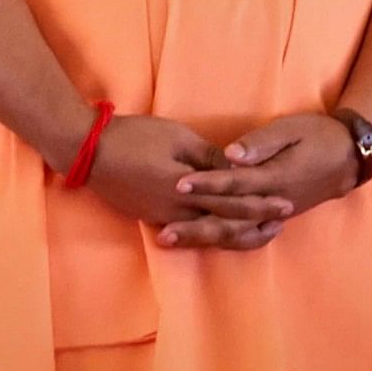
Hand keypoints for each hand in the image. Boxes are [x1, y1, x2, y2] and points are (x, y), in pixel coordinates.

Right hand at [81, 115, 289, 244]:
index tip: (285, 204)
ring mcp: (162, 217)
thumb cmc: (133, 136)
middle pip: (224, 225)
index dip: (261, 204)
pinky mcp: (149, 217)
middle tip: (280, 224)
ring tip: (255, 232)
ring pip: (206, 233)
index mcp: (188, 190)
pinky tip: (217, 231)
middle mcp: (179, 211)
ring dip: (233, 234)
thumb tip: (236, 168)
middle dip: (254, 225)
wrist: (86, 150)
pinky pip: (186, 231)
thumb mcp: (176, 136)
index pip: (233, 200)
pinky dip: (207, 233)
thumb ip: (208, 157)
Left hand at [169, 113, 363, 247]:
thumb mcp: (290, 130)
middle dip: (195, 226)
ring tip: (169, 238)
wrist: (351, 156)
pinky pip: (247, 234)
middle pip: (230, 219)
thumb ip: (261, 143)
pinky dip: (223, 239)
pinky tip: (199, 240)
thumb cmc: (317, 135)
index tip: (178, 185)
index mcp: (275, 178)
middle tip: (163, 232)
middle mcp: (273, 202)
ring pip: (236, 232)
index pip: (234, 183)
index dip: (206, 185)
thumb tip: (232, 156)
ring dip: (203, 236)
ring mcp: (276, 214)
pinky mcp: (276, 217)